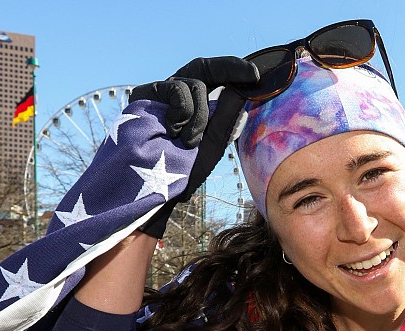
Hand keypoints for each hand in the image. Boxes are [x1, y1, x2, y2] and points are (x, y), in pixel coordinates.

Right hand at [131, 56, 258, 236]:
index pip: (215, 80)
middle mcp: (178, 97)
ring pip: (196, 83)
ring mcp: (161, 94)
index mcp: (195, 107)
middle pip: (204, 68)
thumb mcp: (213, 141)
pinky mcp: (145, 94)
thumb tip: (243, 89)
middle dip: (230, 68)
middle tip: (252, 76)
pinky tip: (173, 131)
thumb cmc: (182, 171)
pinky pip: (177, 88)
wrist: (152, 188)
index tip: (259, 76)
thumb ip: (226, 115)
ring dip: (200, 115)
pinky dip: (184, 111)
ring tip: (189, 142)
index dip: (236, 72)